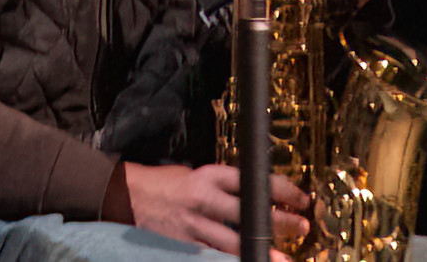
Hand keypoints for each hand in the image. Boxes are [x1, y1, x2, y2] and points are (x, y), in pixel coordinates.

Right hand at [122, 162, 308, 261]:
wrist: (124, 195)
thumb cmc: (162, 183)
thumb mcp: (193, 174)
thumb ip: (221, 186)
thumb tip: (254, 195)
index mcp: (208, 175)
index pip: (253, 180)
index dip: (281, 189)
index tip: (300, 198)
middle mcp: (204, 199)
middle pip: (251, 212)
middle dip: (280, 221)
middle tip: (301, 226)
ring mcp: (194, 225)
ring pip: (236, 242)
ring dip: (263, 250)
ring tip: (284, 258)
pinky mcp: (183, 245)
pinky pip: (214, 257)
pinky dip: (231, 260)